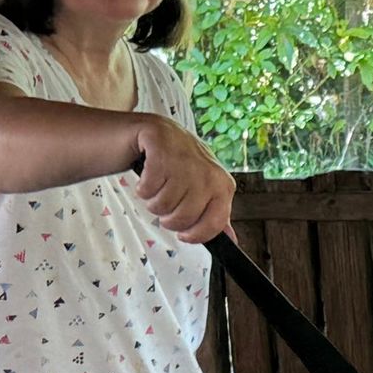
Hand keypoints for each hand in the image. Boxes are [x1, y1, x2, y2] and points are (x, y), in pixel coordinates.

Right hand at [131, 116, 235, 242]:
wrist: (153, 132)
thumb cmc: (177, 164)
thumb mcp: (202, 190)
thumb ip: (215, 215)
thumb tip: (231, 240)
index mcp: (222, 184)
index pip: (214, 224)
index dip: (194, 235)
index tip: (184, 233)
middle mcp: (207, 172)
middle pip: (183, 218)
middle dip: (167, 216)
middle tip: (166, 199)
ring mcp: (185, 160)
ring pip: (162, 205)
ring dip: (152, 200)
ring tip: (157, 185)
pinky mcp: (161, 150)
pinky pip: (147, 189)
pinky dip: (142, 187)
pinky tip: (147, 176)